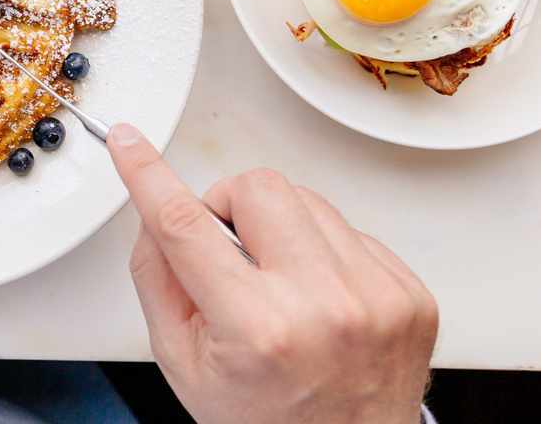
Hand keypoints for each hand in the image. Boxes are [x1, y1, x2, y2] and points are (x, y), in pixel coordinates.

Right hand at [107, 124, 437, 423]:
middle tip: (229, 253)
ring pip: (307, 199)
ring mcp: (377, 297)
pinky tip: (319, 299)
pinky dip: (324, 254)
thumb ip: (157, 278)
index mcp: (258, 329)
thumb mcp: (182, 361)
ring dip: (280, 229)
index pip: (186, 226)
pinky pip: (350, 230)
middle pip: (257, 188)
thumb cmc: (265, 421)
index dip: (149, 176)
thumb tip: (153, 209)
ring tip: (280, 285)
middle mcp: (325, 306)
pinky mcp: (410, 292)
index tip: (131, 144)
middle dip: (230, 207)